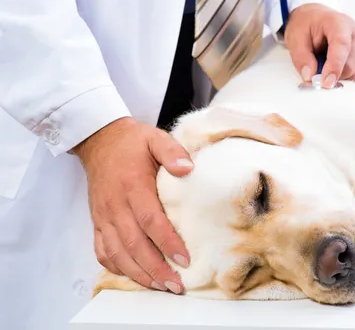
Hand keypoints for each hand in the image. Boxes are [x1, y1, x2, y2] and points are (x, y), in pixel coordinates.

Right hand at [73, 117, 193, 293]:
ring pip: (118, 253)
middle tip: (176, 284)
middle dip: (156, 268)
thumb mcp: (155, 138)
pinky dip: (117, 267)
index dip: (167, 242)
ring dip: (139, 273)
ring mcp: (104, 216)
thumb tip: (188, 168)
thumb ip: (172, 152)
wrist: (100, 141)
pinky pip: (103, 250)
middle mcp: (116, 205)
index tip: (185, 259)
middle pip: (134, 244)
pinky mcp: (97, 221)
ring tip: (160, 286)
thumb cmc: (132, 143)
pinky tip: (135, 275)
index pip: (150, 220)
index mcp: (133, 185)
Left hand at [283, 3, 354, 88]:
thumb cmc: (307, 27)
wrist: (316, 19)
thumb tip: (310, 77)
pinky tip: (351, 87)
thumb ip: (302, 58)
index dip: (335, 66)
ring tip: (330, 76)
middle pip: (352, 64)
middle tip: (320, 80)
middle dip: (336, 77)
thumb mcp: (295, 38)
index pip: (342, 46)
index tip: (326, 83)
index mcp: (338, 23)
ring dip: (346, 81)